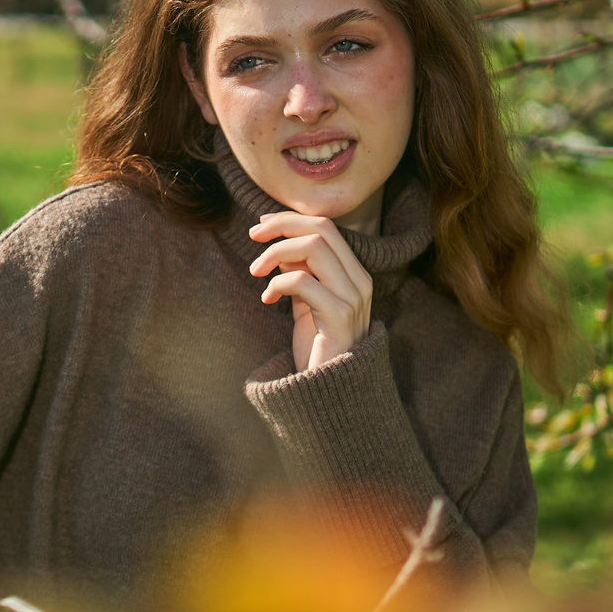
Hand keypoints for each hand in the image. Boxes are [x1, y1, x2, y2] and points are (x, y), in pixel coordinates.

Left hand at [248, 210, 373, 371]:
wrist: (331, 392)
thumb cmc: (318, 348)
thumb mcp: (306, 303)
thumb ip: (298, 273)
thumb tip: (278, 247)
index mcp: (354, 274)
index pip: (325, 227)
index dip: (290, 220)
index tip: (260, 226)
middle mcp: (359, 281)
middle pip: (322, 229)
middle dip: (282, 226)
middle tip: (252, 237)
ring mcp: (353, 298)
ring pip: (314, 247)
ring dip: (276, 253)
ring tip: (255, 271)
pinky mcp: (339, 316)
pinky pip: (303, 282)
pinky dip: (278, 284)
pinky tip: (267, 300)